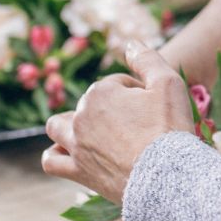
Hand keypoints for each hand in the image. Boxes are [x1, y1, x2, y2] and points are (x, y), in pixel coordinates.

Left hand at [42, 44, 194, 204]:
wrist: (166, 177)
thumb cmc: (169, 129)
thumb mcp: (168, 83)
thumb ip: (147, 58)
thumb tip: (129, 42)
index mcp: (100, 92)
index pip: (116, 84)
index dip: (137, 94)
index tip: (154, 109)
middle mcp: (81, 116)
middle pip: (90, 104)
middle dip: (110, 109)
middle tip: (138, 125)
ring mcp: (76, 145)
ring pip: (58, 126)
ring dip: (70, 125)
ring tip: (93, 132)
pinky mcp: (77, 171)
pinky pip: (51, 161)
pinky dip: (56, 155)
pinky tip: (70, 154)